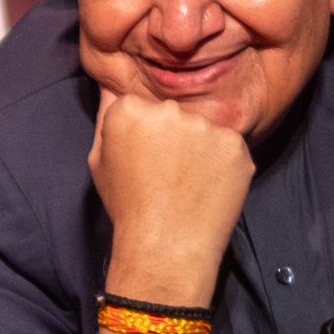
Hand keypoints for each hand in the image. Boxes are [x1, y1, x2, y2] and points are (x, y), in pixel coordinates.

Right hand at [90, 87, 254, 311]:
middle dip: (173, 136)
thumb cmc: (127, 208)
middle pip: (173, 114)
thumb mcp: (99, 162)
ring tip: (189, 184)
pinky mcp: (235, 145)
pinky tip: (209, 188)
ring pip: (204, 130)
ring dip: (200, 150)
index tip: (144, 159)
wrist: (165, 247)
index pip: (140, 107)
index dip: (143, 134)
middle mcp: (169, 110)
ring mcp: (205, 127)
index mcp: (130, 110)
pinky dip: (223, 165)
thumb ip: (106, 119)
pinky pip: (229, 147)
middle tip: (168, 173)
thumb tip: (110, 86)